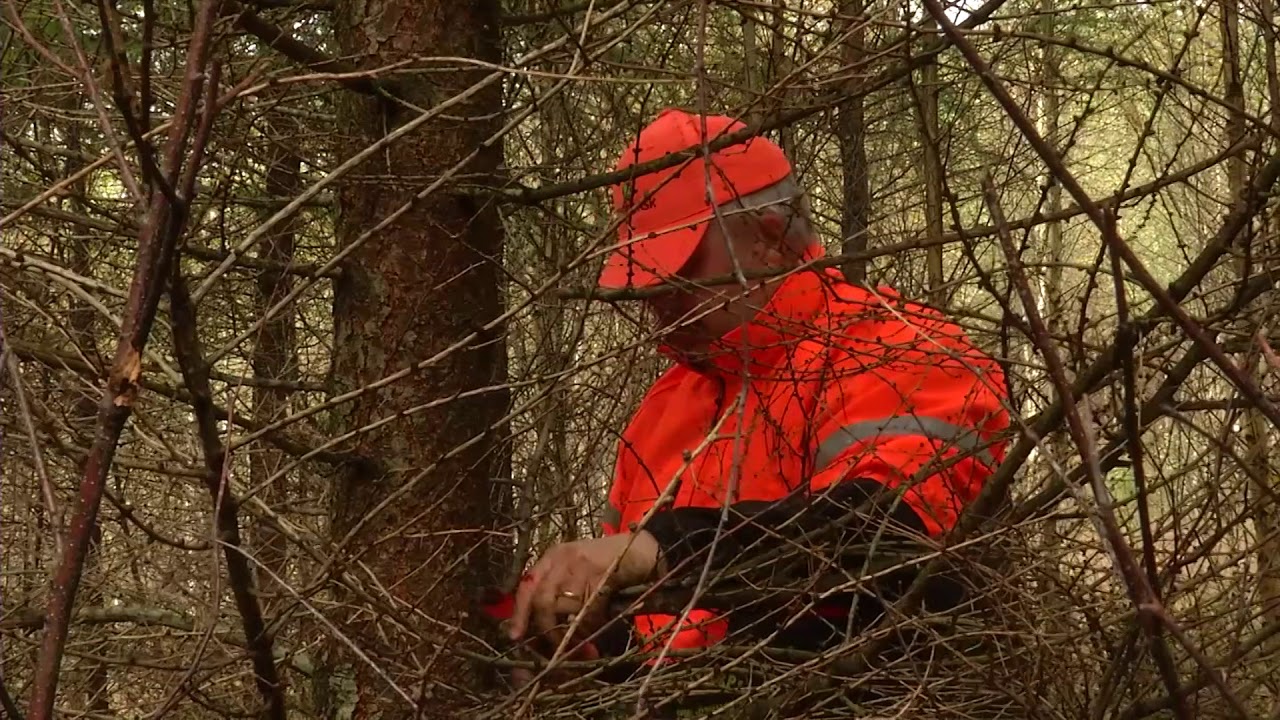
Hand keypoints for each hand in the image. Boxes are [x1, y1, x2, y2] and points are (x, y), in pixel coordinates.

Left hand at [508, 531, 663, 642]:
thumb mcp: (578, 570)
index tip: (516, 636)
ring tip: (584, 644)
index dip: (519, 613)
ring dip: (573, 632)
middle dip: (548, 629)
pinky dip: (592, 624)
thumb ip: (560, 591)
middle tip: (560, 649)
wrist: (644, 547)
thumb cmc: (609, 564)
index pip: (527, 585)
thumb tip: (546, 632)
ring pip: (565, 607)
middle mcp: (562, 559)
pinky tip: (598, 627)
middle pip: (542, 599)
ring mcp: (581, 564)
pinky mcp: (601, 572)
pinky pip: (589, 607)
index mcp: (552, 558)